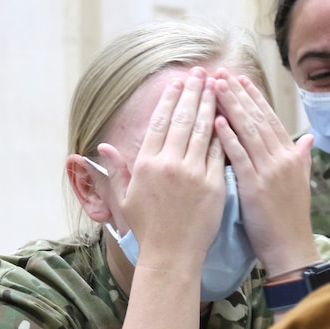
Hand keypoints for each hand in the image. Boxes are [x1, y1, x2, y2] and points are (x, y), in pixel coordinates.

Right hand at [99, 68, 226, 271]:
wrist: (172, 255)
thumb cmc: (147, 229)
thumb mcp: (124, 199)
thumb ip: (116, 171)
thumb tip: (102, 148)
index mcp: (146, 164)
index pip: (159, 122)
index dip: (170, 99)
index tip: (177, 82)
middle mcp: (169, 164)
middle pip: (182, 119)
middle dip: (192, 93)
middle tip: (200, 73)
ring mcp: (193, 174)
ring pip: (203, 131)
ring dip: (210, 105)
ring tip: (216, 86)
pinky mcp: (214, 185)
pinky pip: (219, 153)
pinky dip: (223, 133)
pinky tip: (227, 117)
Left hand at [213, 70, 318, 275]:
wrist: (291, 248)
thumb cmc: (290, 220)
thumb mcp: (300, 185)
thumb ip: (301, 159)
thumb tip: (307, 139)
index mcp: (292, 157)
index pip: (271, 119)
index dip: (254, 98)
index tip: (239, 80)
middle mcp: (283, 159)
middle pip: (258, 119)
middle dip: (239, 94)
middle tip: (221, 74)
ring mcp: (270, 171)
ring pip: (249, 131)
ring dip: (231, 106)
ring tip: (215, 87)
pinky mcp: (256, 186)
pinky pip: (241, 156)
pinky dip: (228, 137)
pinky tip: (216, 120)